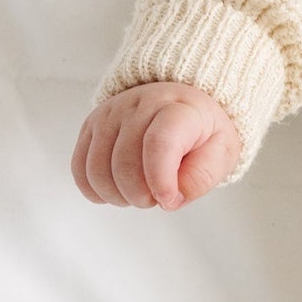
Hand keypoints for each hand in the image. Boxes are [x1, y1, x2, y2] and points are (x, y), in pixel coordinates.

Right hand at [71, 81, 241, 210]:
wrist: (181, 102)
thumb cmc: (202, 132)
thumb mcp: (221, 151)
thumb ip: (201, 176)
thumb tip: (171, 199)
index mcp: (178, 108)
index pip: (159, 143)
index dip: (160, 180)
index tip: (168, 199)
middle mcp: (139, 104)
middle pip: (125, 163)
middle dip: (141, 195)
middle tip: (158, 195)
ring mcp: (110, 113)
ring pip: (98, 170)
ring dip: (118, 196)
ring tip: (140, 191)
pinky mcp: (91, 125)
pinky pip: (80, 169)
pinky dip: (97, 191)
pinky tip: (118, 189)